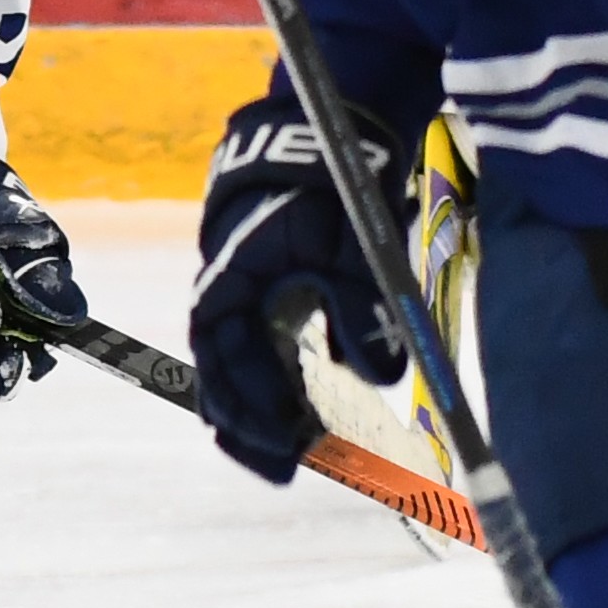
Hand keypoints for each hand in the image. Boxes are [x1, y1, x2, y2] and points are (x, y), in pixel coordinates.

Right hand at [192, 93, 411, 482]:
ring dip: (258, 416)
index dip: (253, 399)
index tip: (291, 437)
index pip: (227, 353)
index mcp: (231, 278)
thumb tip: (383, 377)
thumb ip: (362, 305)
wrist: (328, 137)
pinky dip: (275, 391)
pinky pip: (263, 357)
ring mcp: (248, 301)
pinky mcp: (273, 303)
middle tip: (286, 470)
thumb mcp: (350, 244)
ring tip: (286, 462)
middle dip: (249, 425)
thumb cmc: (333, 186)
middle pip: (224, 374)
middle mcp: (229, 295)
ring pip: (240, 370)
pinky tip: (299, 423)